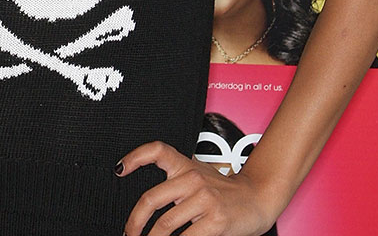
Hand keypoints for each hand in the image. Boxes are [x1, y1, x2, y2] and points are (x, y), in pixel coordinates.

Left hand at [117, 141, 274, 235]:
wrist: (258, 197)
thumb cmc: (224, 191)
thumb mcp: (198, 177)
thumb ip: (176, 183)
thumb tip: (148, 203)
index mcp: (185, 165)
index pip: (157, 150)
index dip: (135, 157)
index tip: (119, 169)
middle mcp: (192, 178)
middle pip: (151, 199)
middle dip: (135, 222)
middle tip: (129, 233)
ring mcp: (204, 199)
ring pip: (166, 224)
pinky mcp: (215, 220)